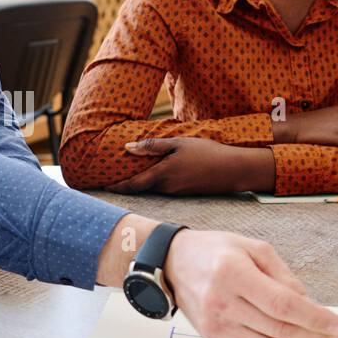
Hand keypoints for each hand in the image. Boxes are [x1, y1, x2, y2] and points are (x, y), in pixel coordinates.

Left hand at [108, 137, 271, 194]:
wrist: (233, 170)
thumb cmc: (206, 153)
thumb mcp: (178, 143)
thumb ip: (153, 146)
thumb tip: (128, 148)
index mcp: (162, 175)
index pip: (133, 184)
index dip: (117, 186)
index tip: (104, 186)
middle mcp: (167, 188)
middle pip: (142, 188)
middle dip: (128, 184)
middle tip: (113, 178)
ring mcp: (177, 193)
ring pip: (154, 189)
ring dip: (143, 184)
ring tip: (133, 174)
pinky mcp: (186, 193)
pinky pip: (166, 189)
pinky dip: (157, 183)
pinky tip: (159, 174)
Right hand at [164, 229, 337, 337]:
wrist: (172, 263)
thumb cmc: (215, 251)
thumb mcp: (254, 248)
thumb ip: (283, 276)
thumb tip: (309, 305)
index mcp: (233, 273)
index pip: (283, 306)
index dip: (316, 319)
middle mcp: (221, 302)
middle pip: (279, 329)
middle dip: (314, 336)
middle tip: (336, 336)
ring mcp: (215, 323)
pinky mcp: (212, 337)